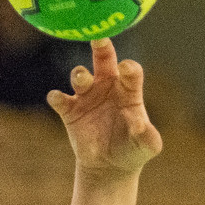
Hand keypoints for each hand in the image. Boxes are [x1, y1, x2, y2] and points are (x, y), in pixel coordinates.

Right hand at [47, 39, 161, 180]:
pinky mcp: (70, 111)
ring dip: (79, 75)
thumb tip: (143, 128)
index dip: (129, 68)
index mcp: (128, 90)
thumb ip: (148, 137)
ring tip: (82, 79)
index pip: (130, 72)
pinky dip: (56, 98)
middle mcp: (107, 86)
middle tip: (98, 39)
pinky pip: (59, 99)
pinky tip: (57, 99)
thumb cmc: (132, 149)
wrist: (110, 165)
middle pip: (104, 59)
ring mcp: (87, 96)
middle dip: (101, 47)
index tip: (126, 68)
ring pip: (80, 76)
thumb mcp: (146, 146)